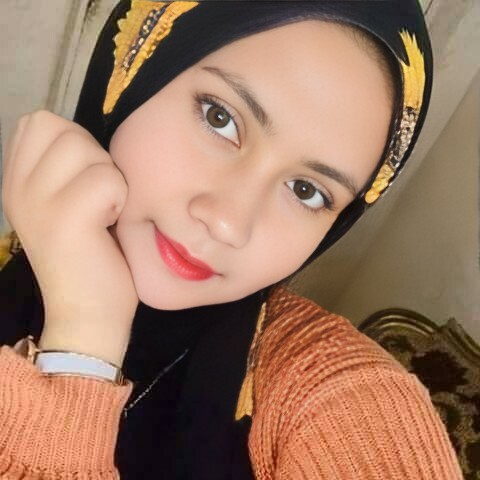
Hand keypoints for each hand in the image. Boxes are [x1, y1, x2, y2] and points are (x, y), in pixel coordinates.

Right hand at [2, 111, 137, 364]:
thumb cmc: (88, 257)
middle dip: (96, 159)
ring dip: (110, 179)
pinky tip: (111, 225)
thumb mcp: (61, 206)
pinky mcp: (67, 216)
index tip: (84, 179)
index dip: (74, 141)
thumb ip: (61, 169)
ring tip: (105, 213)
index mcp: (16, 181)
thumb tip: (85, 140)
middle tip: (99, 199)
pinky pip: (108, 179)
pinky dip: (120, 199)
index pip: (40, 121)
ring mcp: (38, 200)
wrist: (87, 313)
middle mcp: (18, 186)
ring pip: (88, 150)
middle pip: (65, 129)